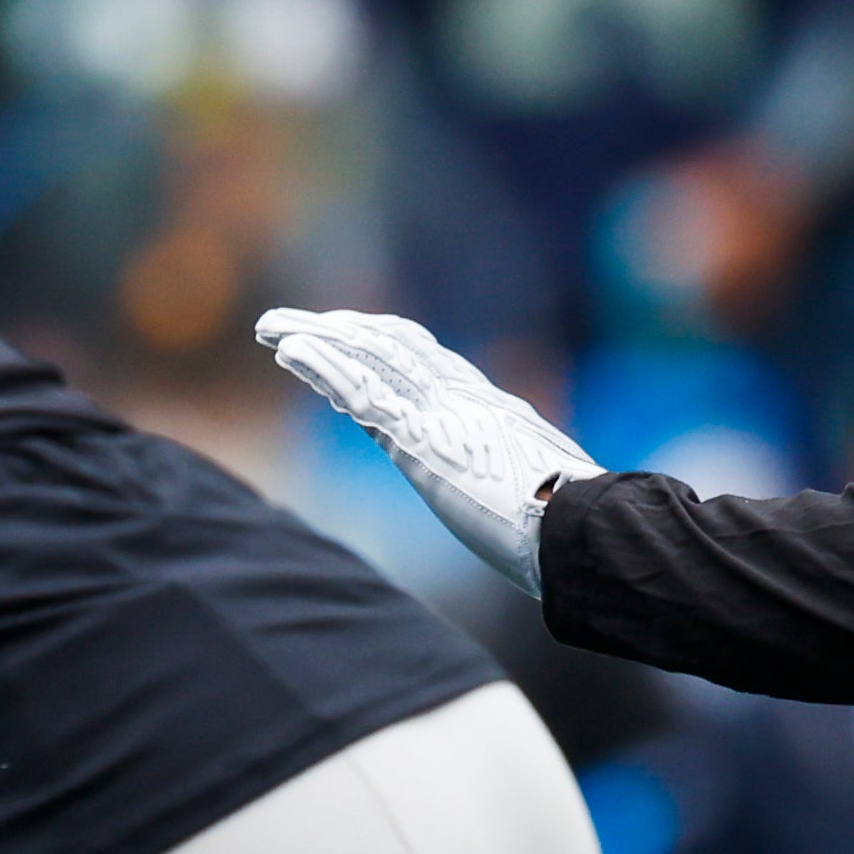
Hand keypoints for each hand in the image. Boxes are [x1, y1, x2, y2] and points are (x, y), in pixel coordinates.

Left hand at [255, 308, 598, 595]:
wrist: (582, 531)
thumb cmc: (574, 528)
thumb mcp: (543, 495)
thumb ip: (518, 486)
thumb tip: (530, 511)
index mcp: (491, 410)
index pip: (428, 362)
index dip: (382, 342)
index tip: (347, 334)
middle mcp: (463, 396)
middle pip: (390, 346)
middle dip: (339, 331)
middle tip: (292, 323)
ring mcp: (440, 410)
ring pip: (366, 356)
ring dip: (314, 337)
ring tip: (272, 327)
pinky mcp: (416, 434)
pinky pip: (357, 388)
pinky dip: (320, 365)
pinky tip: (287, 352)